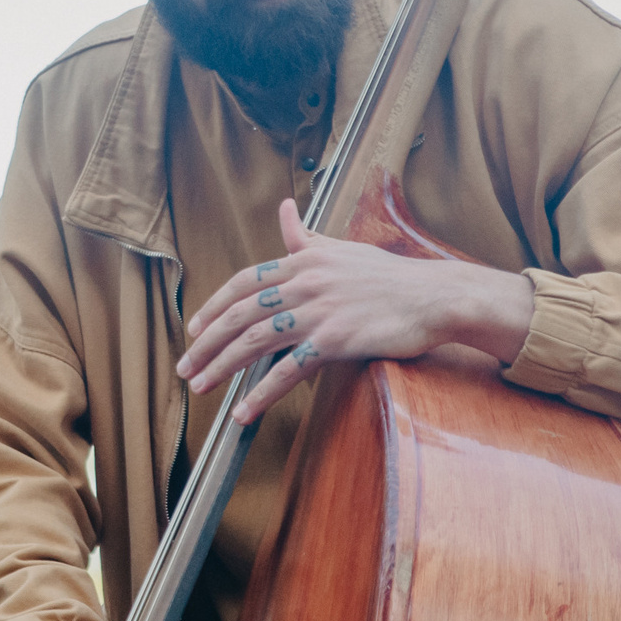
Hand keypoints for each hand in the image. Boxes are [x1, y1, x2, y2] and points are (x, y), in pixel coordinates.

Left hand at [176, 198, 534, 420]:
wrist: (435, 297)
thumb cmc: (390, 276)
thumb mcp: (343, 249)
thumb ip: (306, 237)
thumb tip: (284, 209)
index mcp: (303, 260)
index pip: (244, 282)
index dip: (215, 306)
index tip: (194, 328)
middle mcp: (305, 282)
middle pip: (241, 314)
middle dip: (207, 343)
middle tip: (185, 367)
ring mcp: (319, 311)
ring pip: (256, 341)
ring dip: (223, 367)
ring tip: (201, 387)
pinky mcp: (336, 340)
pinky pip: (289, 370)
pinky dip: (261, 393)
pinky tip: (243, 411)